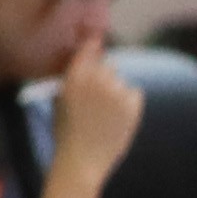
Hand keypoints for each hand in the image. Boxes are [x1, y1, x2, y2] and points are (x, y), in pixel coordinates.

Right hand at [46, 24, 139, 179]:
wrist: (81, 159)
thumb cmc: (66, 131)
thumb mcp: (62, 99)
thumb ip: (75, 78)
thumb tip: (89, 61)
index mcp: (74, 77)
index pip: (90, 47)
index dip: (95, 43)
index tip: (97, 38)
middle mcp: (97, 80)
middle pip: (108, 64)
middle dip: (103, 75)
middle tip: (97, 96)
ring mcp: (117, 92)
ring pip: (121, 80)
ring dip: (115, 90)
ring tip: (104, 112)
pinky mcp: (133, 105)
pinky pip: (135, 93)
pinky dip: (129, 101)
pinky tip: (117, 116)